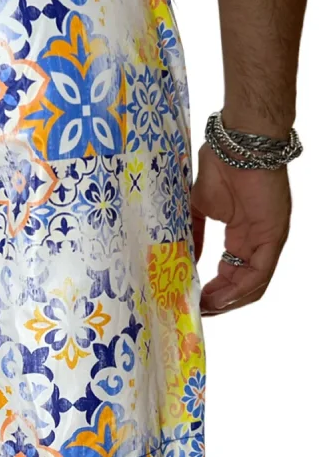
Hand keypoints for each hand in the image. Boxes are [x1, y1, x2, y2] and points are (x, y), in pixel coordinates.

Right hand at [190, 143, 290, 315]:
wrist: (236, 145)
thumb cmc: (220, 167)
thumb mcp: (198, 207)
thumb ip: (194, 234)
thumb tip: (183, 259)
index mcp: (243, 233)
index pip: (231, 271)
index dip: (212, 289)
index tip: (189, 298)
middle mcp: (257, 241)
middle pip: (241, 283)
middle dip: (218, 301)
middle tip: (193, 311)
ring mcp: (267, 240)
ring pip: (252, 284)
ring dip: (227, 300)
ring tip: (203, 309)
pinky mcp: (273, 236)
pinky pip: (260, 273)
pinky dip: (239, 289)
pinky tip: (220, 298)